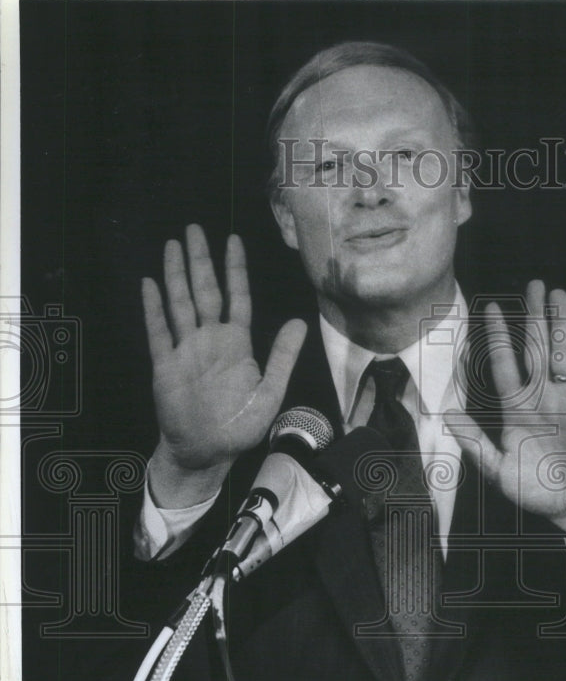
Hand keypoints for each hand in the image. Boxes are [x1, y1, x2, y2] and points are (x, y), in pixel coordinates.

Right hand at [142, 224, 305, 503]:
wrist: (207, 451)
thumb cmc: (240, 426)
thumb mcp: (270, 392)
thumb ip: (282, 357)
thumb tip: (300, 321)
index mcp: (237, 344)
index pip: (237, 297)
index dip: (235, 269)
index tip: (232, 240)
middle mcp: (211, 340)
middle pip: (205, 291)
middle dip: (200, 261)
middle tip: (194, 229)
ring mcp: (186, 349)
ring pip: (180, 304)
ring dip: (175, 275)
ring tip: (172, 245)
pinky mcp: (165, 364)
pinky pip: (158, 331)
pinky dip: (153, 308)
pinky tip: (149, 284)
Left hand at [445, 280, 565, 532]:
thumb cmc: (537, 493)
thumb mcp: (500, 473)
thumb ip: (476, 444)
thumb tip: (448, 416)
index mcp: (517, 412)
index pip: (505, 367)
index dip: (497, 339)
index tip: (489, 309)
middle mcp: (542, 400)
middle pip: (536, 351)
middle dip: (533, 318)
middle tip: (532, 284)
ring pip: (564, 355)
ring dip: (563, 325)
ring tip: (559, 295)